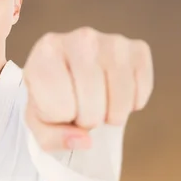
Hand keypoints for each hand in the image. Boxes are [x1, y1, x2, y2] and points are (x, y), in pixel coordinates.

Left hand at [23, 27, 152, 150]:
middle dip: (86, 120)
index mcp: (45, 53)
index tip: (55, 105)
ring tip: (97, 103)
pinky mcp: (138, 49)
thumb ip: (54, 138)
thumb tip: (84, 141)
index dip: (59, 118)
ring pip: (120, 102)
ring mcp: (111, 41)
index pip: (59, 109)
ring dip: (110, 115)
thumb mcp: (39, 122)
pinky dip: (131, 104)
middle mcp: (79, 39)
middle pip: (92, 108)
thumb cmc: (49, 96)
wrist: (67, 71)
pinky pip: (141, 93)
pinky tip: (114, 94)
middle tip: (79, 108)